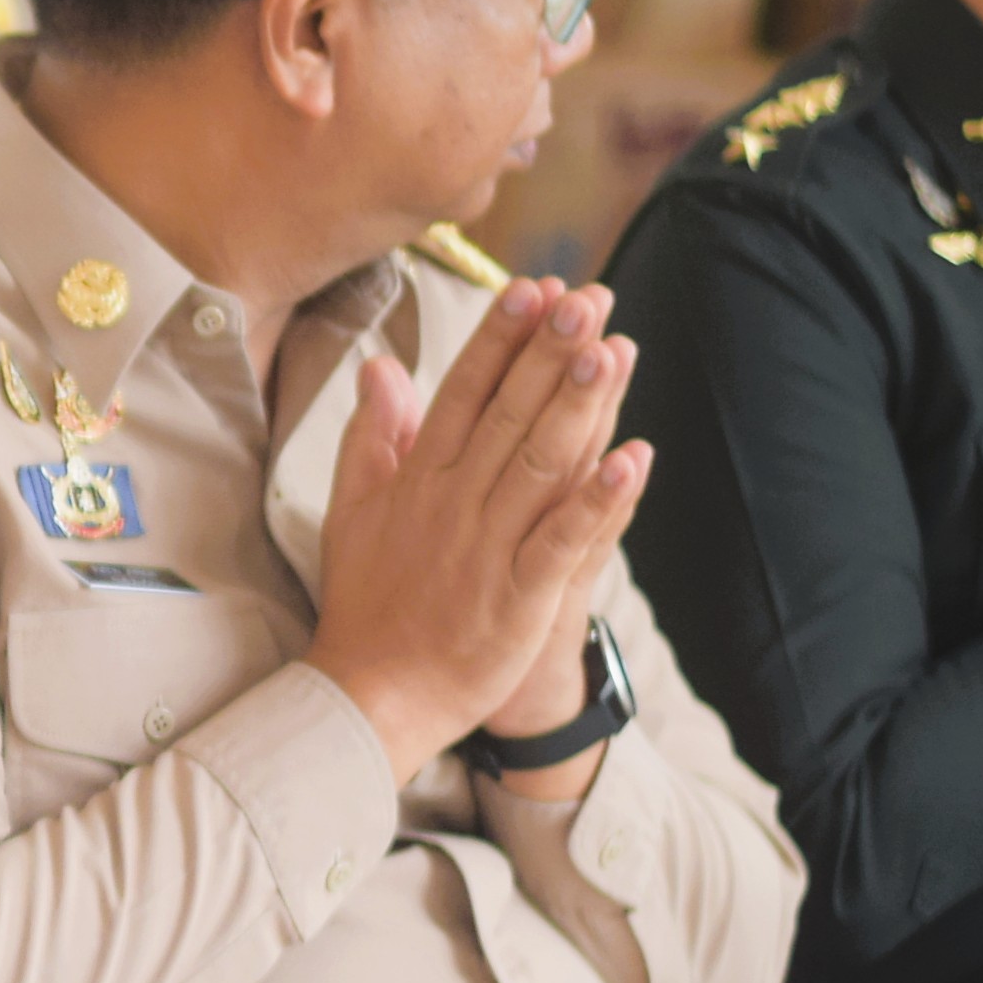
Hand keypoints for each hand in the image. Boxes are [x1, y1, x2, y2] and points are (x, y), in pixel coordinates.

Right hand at [303, 276, 647, 785]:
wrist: (370, 695)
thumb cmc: (366, 603)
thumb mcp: (351, 510)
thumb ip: (371, 435)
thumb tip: (377, 367)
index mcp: (418, 480)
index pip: (462, 392)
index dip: (500, 339)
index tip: (534, 288)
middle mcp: (453, 505)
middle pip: (508, 415)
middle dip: (549, 354)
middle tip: (587, 298)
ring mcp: (487, 549)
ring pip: (539, 465)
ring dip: (578, 407)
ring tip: (612, 351)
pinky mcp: (517, 597)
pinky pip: (562, 542)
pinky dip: (598, 502)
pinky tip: (632, 460)